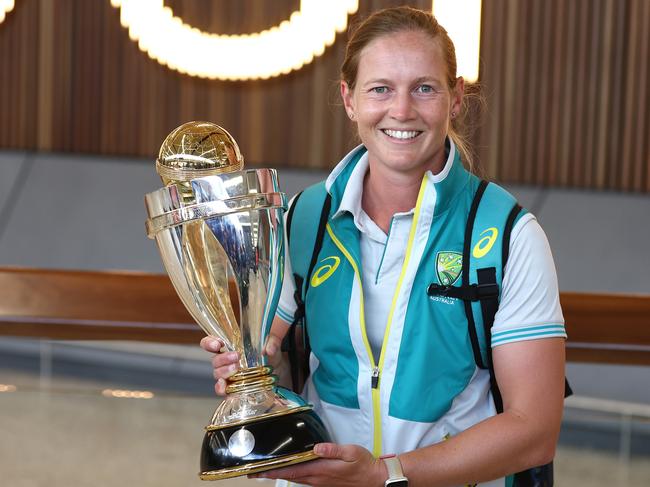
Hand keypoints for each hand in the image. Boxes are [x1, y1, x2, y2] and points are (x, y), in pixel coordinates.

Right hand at [200, 334, 284, 395]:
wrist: (278, 371)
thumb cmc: (269, 355)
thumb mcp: (272, 344)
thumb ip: (271, 342)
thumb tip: (269, 349)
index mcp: (229, 347)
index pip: (210, 343)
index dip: (209, 343)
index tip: (217, 344)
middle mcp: (225, 361)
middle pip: (215, 361)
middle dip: (223, 358)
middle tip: (236, 356)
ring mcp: (228, 376)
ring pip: (218, 374)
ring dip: (225, 371)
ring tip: (237, 368)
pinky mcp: (232, 389)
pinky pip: (222, 390)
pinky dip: (221, 388)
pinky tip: (225, 386)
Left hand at [250, 443, 385, 486]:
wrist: (374, 479)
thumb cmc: (363, 464)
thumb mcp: (350, 452)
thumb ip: (333, 449)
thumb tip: (317, 447)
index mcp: (322, 470)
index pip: (293, 470)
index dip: (276, 470)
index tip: (261, 470)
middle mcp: (318, 479)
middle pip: (290, 476)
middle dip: (272, 473)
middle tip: (255, 472)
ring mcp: (320, 483)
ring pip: (296, 479)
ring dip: (281, 475)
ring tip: (267, 471)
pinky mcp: (324, 483)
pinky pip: (304, 480)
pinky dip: (293, 476)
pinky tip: (290, 472)